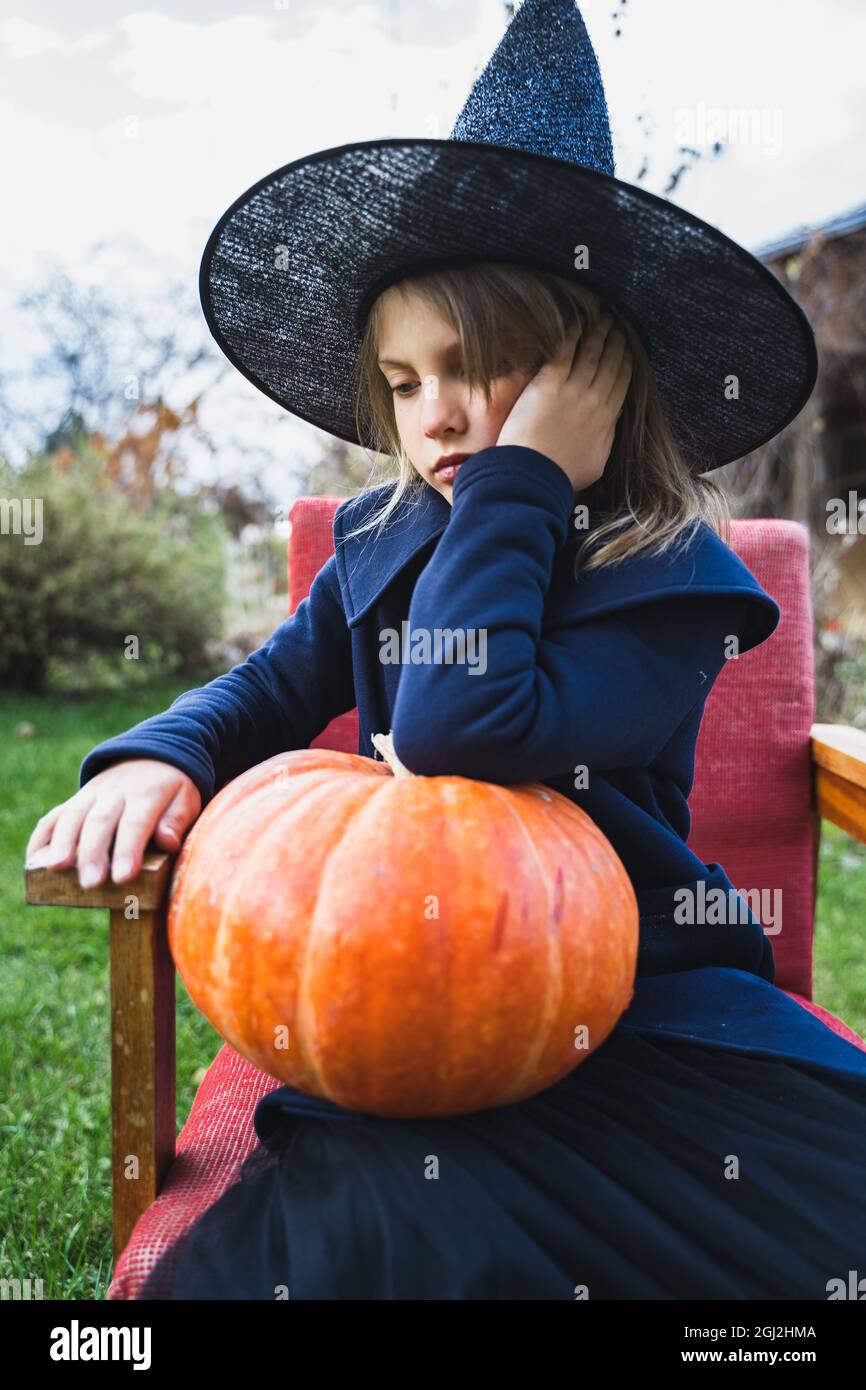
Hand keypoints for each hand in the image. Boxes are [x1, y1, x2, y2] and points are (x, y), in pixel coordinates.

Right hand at [24, 759, 201, 888]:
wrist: (152, 755)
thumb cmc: (173, 789)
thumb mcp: (187, 798)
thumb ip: (177, 819)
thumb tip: (167, 841)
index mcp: (147, 794)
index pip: (136, 823)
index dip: (128, 850)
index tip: (123, 877)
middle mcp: (116, 792)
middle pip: (100, 821)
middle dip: (92, 853)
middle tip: (90, 882)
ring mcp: (92, 794)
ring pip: (73, 816)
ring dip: (62, 842)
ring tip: (55, 868)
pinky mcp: (77, 799)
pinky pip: (55, 815)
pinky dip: (42, 836)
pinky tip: (35, 860)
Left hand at [497, 311, 632, 492]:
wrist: (534, 475)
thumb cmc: (562, 475)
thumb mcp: (596, 463)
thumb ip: (606, 439)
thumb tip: (612, 423)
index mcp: (606, 419)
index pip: (622, 383)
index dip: (627, 362)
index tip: (629, 348)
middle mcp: (594, 400)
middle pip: (610, 363)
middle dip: (616, 341)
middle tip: (619, 325)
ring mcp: (572, 390)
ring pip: (591, 353)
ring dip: (599, 332)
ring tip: (604, 317)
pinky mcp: (549, 383)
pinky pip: (564, 352)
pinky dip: (573, 335)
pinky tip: (578, 322)